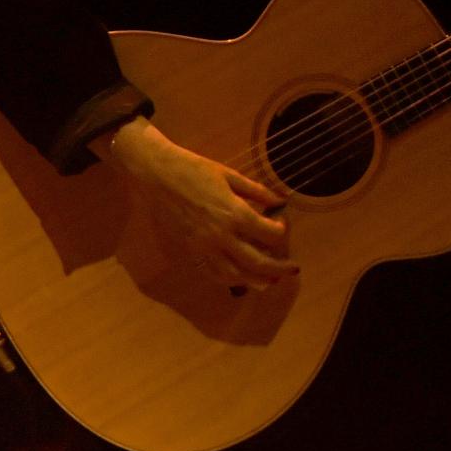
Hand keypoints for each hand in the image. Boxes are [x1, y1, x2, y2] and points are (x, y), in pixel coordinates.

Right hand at [95, 117, 295, 289]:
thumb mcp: (230, 175)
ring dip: (257, 281)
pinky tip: (239, 278)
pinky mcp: (191, 251)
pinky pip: (213, 274)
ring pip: (236, 275)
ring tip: (270, 281)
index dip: (282, 230)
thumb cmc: (195, 169)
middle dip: (279, 268)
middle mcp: (222, 236)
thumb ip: (256, 191)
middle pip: (258, 262)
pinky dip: (230, 280)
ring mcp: (205, 247)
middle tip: (291, 269)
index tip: (281, 223)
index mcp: (235, 213)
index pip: (270, 234)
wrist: (159, 175)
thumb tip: (279, 201)